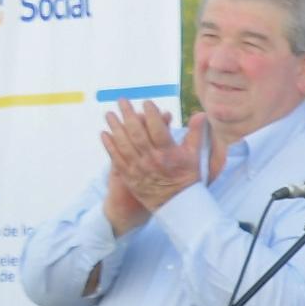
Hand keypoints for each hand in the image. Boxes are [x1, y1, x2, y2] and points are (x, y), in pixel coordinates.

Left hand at [98, 101, 206, 225]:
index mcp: (169, 154)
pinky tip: (104, 133)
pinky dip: (109, 145)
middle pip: (137, 133)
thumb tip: (200, 114)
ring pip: (123, 144)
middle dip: (128, 115)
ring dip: (115, 127)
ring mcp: (138, 168)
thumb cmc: (187, 178)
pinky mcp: (129, 176)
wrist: (177, 204)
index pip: (158, 129)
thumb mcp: (194, 156)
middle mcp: (152, 160)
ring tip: (109, 114)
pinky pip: (116, 158)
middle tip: (122, 101)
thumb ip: (196, 133)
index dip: (152, 114)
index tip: (147, 103)